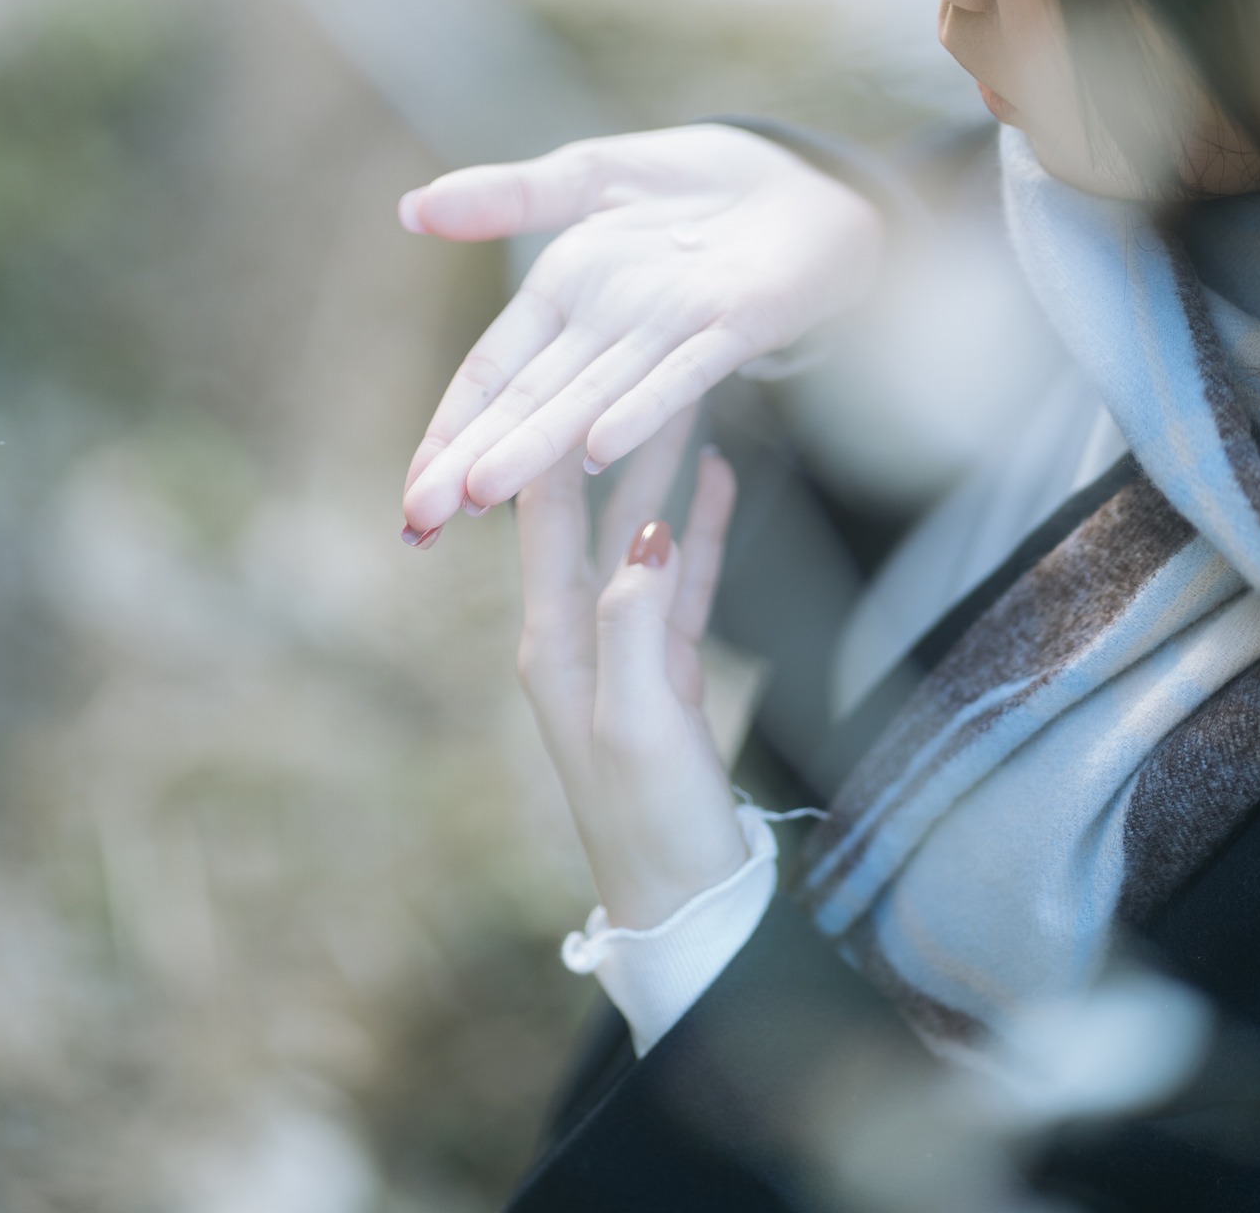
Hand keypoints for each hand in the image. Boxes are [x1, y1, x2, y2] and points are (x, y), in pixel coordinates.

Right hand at [399, 123, 882, 534]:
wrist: (800, 179)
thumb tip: (410, 210)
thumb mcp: (590, 177)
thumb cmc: (694, 188)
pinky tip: (600, 445)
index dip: (450, 432)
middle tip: (421, 521)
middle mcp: (609, 330)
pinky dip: (642, 408)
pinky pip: (683, 373)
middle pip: (529, 402)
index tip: (409, 494)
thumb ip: (507, 196)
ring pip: (591, 401)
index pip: (491, 375)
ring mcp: (670, 333)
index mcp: (564, 300)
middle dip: (473, 459)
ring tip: (484, 494)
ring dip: (538, 447)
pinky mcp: (736, 325)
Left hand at [515, 410, 745, 928]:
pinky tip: (715, 474)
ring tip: (689, 392)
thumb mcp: (637, 721)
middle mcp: (577, 630)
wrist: (685, 905)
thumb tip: (643, 534)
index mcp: (553, 639)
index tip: (570, 362)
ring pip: (642, 533)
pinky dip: (696, 523)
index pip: (544, 515)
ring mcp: (624, 645)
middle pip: (595, 510)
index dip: (553, 439)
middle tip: (641, 355)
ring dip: (661, 465)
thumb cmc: (652, 822)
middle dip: (614, 432)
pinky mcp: (668, 665)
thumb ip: (638, 623)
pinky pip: (680, 575)